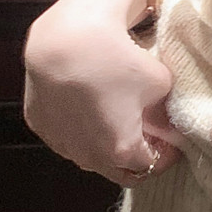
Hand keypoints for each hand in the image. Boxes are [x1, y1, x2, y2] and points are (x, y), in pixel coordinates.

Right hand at [23, 0, 184, 185]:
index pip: (149, 166)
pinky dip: (80, 130)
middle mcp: (87, 155)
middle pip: (118, 170)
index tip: (172, 140)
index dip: (165, 154)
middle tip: (149, 137)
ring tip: (118, 119)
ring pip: (88, 156)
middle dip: (136, 158)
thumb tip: (168, 125)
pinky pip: (65, 136)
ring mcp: (60, 142)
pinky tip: (89, 106)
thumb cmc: (118, 59)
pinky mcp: (39, 124)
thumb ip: (167, 111)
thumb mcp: (160, 82)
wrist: (65, 40)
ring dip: (106, 146)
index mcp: (121, 150)